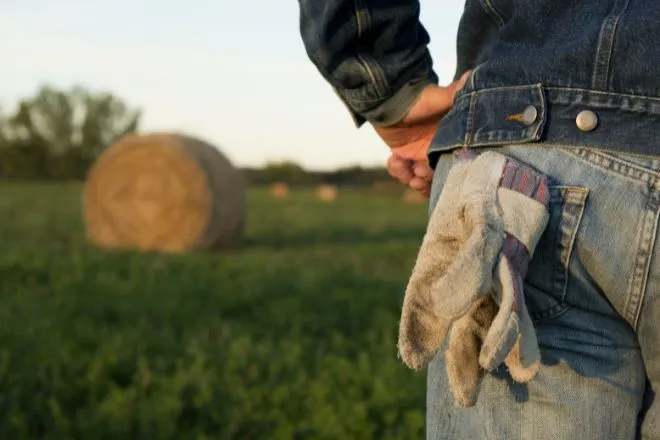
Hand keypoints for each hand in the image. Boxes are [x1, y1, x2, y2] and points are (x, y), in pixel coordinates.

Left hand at [376, 71, 469, 196]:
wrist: (389, 98)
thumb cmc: (417, 98)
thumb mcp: (437, 98)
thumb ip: (454, 94)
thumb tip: (471, 76)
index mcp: (451, 141)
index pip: (453, 166)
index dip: (441, 174)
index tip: (426, 170)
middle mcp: (438, 151)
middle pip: (437, 179)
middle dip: (425, 182)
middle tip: (415, 175)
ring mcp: (422, 156)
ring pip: (420, 181)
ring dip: (409, 178)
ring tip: (401, 165)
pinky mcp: (406, 158)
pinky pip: (404, 174)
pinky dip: (397, 171)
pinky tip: (393, 159)